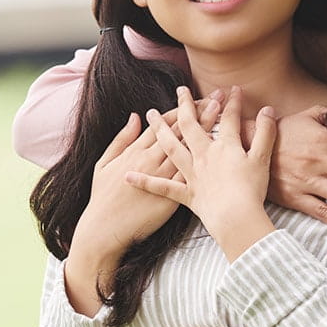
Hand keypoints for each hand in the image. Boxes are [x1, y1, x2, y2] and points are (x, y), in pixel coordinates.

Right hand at [70, 96, 222, 259]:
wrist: (105, 229)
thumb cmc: (102, 198)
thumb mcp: (104, 164)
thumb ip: (121, 139)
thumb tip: (135, 116)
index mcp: (136, 151)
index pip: (163, 124)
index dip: (181, 109)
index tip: (195, 97)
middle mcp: (151, 160)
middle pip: (180, 132)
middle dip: (200, 112)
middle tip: (217, 97)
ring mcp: (163, 177)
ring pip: (189, 149)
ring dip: (207, 130)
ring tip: (224, 115)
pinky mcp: (172, 197)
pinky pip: (192, 175)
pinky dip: (207, 162)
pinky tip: (221, 153)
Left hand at [125, 86, 275, 256]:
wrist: (236, 217)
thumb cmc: (251, 189)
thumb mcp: (263, 158)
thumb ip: (265, 132)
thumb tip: (269, 110)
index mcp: (223, 147)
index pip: (227, 118)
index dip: (231, 102)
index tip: (231, 89)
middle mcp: (203, 155)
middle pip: (190, 125)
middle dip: (186, 105)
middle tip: (180, 90)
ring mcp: (191, 174)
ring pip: (171, 147)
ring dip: (159, 129)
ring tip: (150, 114)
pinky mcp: (185, 194)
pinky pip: (161, 187)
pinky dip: (145, 182)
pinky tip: (128, 176)